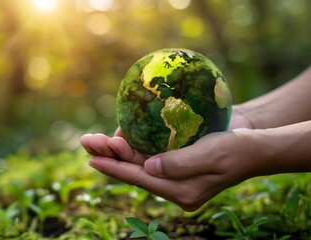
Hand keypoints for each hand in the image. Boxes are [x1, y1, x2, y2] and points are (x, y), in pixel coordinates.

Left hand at [80, 108, 256, 210]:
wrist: (254, 143)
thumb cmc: (238, 149)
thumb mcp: (212, 155)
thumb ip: (180, 164)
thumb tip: (147, 167)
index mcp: (181, 191)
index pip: (141, 178)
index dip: (114, 168)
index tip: (91, 158)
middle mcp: (173, 183)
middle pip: (134, 170)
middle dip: (109, 156)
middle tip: (87, 142)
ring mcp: (172, 170)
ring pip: (137, 161)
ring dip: (117, 149)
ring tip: (96, 138)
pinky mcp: (174, 157)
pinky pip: (147, 152)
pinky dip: (133, 142)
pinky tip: (121, 132)